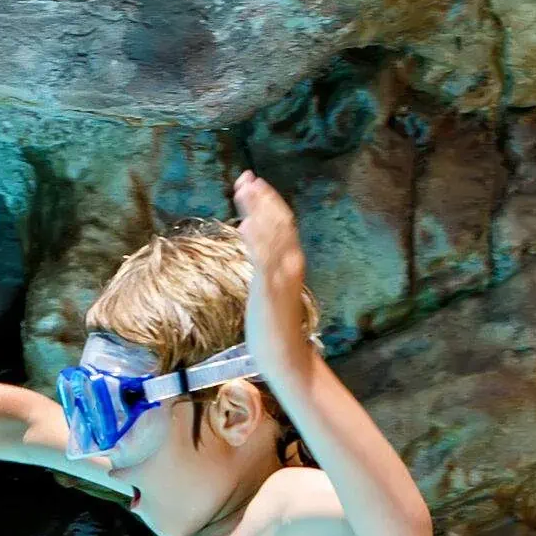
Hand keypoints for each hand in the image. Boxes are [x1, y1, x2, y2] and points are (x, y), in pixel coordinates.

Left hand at [231, 170, 314, 377]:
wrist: (288, 358)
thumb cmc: (275, 326)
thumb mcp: (270, 285)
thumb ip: (262, 257)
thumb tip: (246, 228)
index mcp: (292, 262)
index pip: (282, 222)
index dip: (268, 200)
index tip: (253, 181)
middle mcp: (290, 264)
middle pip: (278, 222)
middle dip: (261, 198)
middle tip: (244, 177)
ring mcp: (281, 277)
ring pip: (271, 235)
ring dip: (256, 211)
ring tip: (242, 190)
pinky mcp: (269, 291)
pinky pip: (263, 260)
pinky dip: (256, 240)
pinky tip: (245, 225)